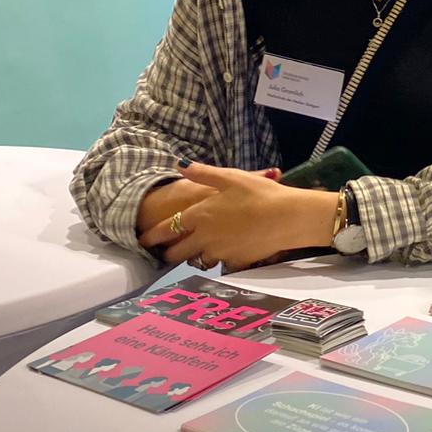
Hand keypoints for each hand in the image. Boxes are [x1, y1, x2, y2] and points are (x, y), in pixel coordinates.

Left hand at [151, 163, 331, 272]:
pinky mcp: (238, 263)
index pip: (166, 230)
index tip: (142, 241)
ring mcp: (221, 253)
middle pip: (177, 253)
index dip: (151, 236)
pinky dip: (223, 260)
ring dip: (196, 256)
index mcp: (199, 216)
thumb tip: (180, 165)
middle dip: (169, 253)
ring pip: (199, 261)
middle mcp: (205, 238)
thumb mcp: (231, 177)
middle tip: (168, 252)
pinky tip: (230, 253)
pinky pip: (224, 265)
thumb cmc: (260, 193)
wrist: (289, 218)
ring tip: (201, 251)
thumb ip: (203, 174)